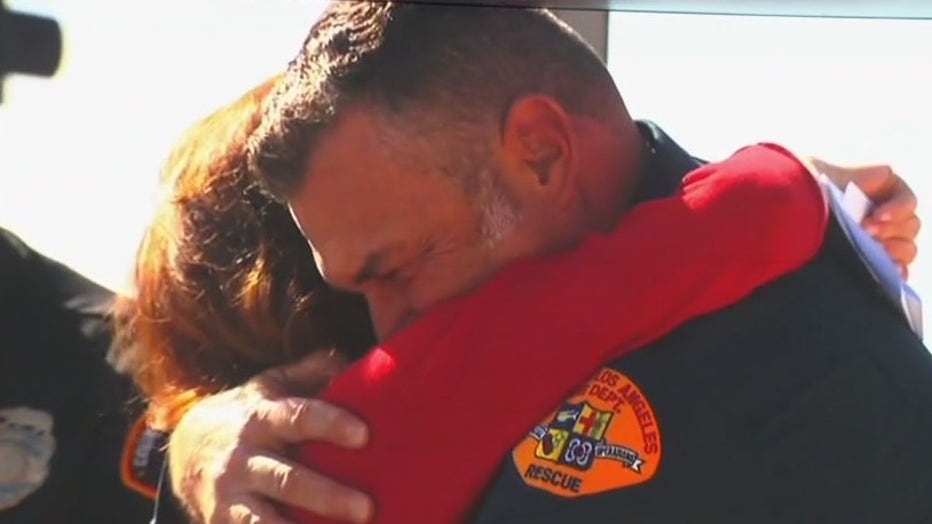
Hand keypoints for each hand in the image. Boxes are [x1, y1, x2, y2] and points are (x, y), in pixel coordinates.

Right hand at [168, 351, 373, 523]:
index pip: (298, 418)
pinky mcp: (221, 522)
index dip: (331, 425)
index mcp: (261, 417)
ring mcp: (230, 494)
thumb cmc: (247, 414)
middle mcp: (243, 456)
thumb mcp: (271, 384)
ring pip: (266, 520)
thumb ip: (310, 371)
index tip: (364, 435)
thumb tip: (348, 359)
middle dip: (327, 496)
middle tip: (366, 508)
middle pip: (287, 479)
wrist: (184, 448)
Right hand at [812, 158, 920, 277]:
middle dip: (894, 249)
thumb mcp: (833, 254)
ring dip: (892, 231)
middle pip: (905, 244)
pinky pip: (907, 201)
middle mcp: (872, 226)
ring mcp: (880, 203)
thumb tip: (898, 276)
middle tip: (873, 246)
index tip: (891, 270)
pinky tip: (879, 215)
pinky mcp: (885, 181)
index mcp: (860, 246)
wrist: (793, 197)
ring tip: (867, 229)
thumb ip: (861, 265)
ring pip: (909, 225)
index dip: (896, 267)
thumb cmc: (802, 229)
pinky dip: (898, 210)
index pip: (892, 261)